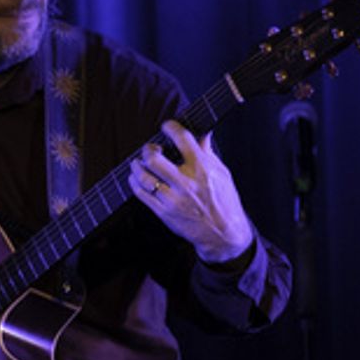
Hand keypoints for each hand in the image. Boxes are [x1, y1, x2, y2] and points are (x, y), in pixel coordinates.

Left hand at [128, 120, 254, 262]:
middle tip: (149, 149)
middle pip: (154, 159)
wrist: (223, 233)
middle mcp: (186, 182)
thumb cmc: (224, 201)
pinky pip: (141, 194)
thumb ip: (207, 153)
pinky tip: (136, 178)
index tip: (167, 126)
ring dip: (136, 166)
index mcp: (202, 168)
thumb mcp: (221, 173)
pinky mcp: (164, 212)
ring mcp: (173, 198)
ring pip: (143, 177)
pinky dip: (135, 183)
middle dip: (147, 150)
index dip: (171, 127)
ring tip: (138, 163)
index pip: (182, 139)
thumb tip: (203, 133)